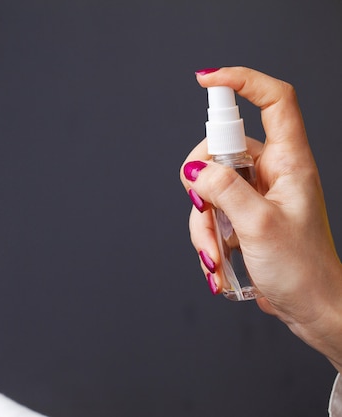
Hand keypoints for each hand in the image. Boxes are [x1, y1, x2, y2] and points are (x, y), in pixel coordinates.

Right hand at [180, 67, 341, 371]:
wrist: (311, 308)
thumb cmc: (303, 269)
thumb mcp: (260, 226)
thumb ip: (225, 190)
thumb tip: (195, 170)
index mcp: (290, 162)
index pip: (273, 102)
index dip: (242, 81)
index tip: (206, 81)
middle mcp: (271, 172)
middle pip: (221, 149)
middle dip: (202, 184)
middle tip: (204, 208)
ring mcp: (255, 194)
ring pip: (209, 186)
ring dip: (202, 222)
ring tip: (215, 255)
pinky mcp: (242, 215)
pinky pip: (210, 212)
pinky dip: (205, 236)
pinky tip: (218, 263)